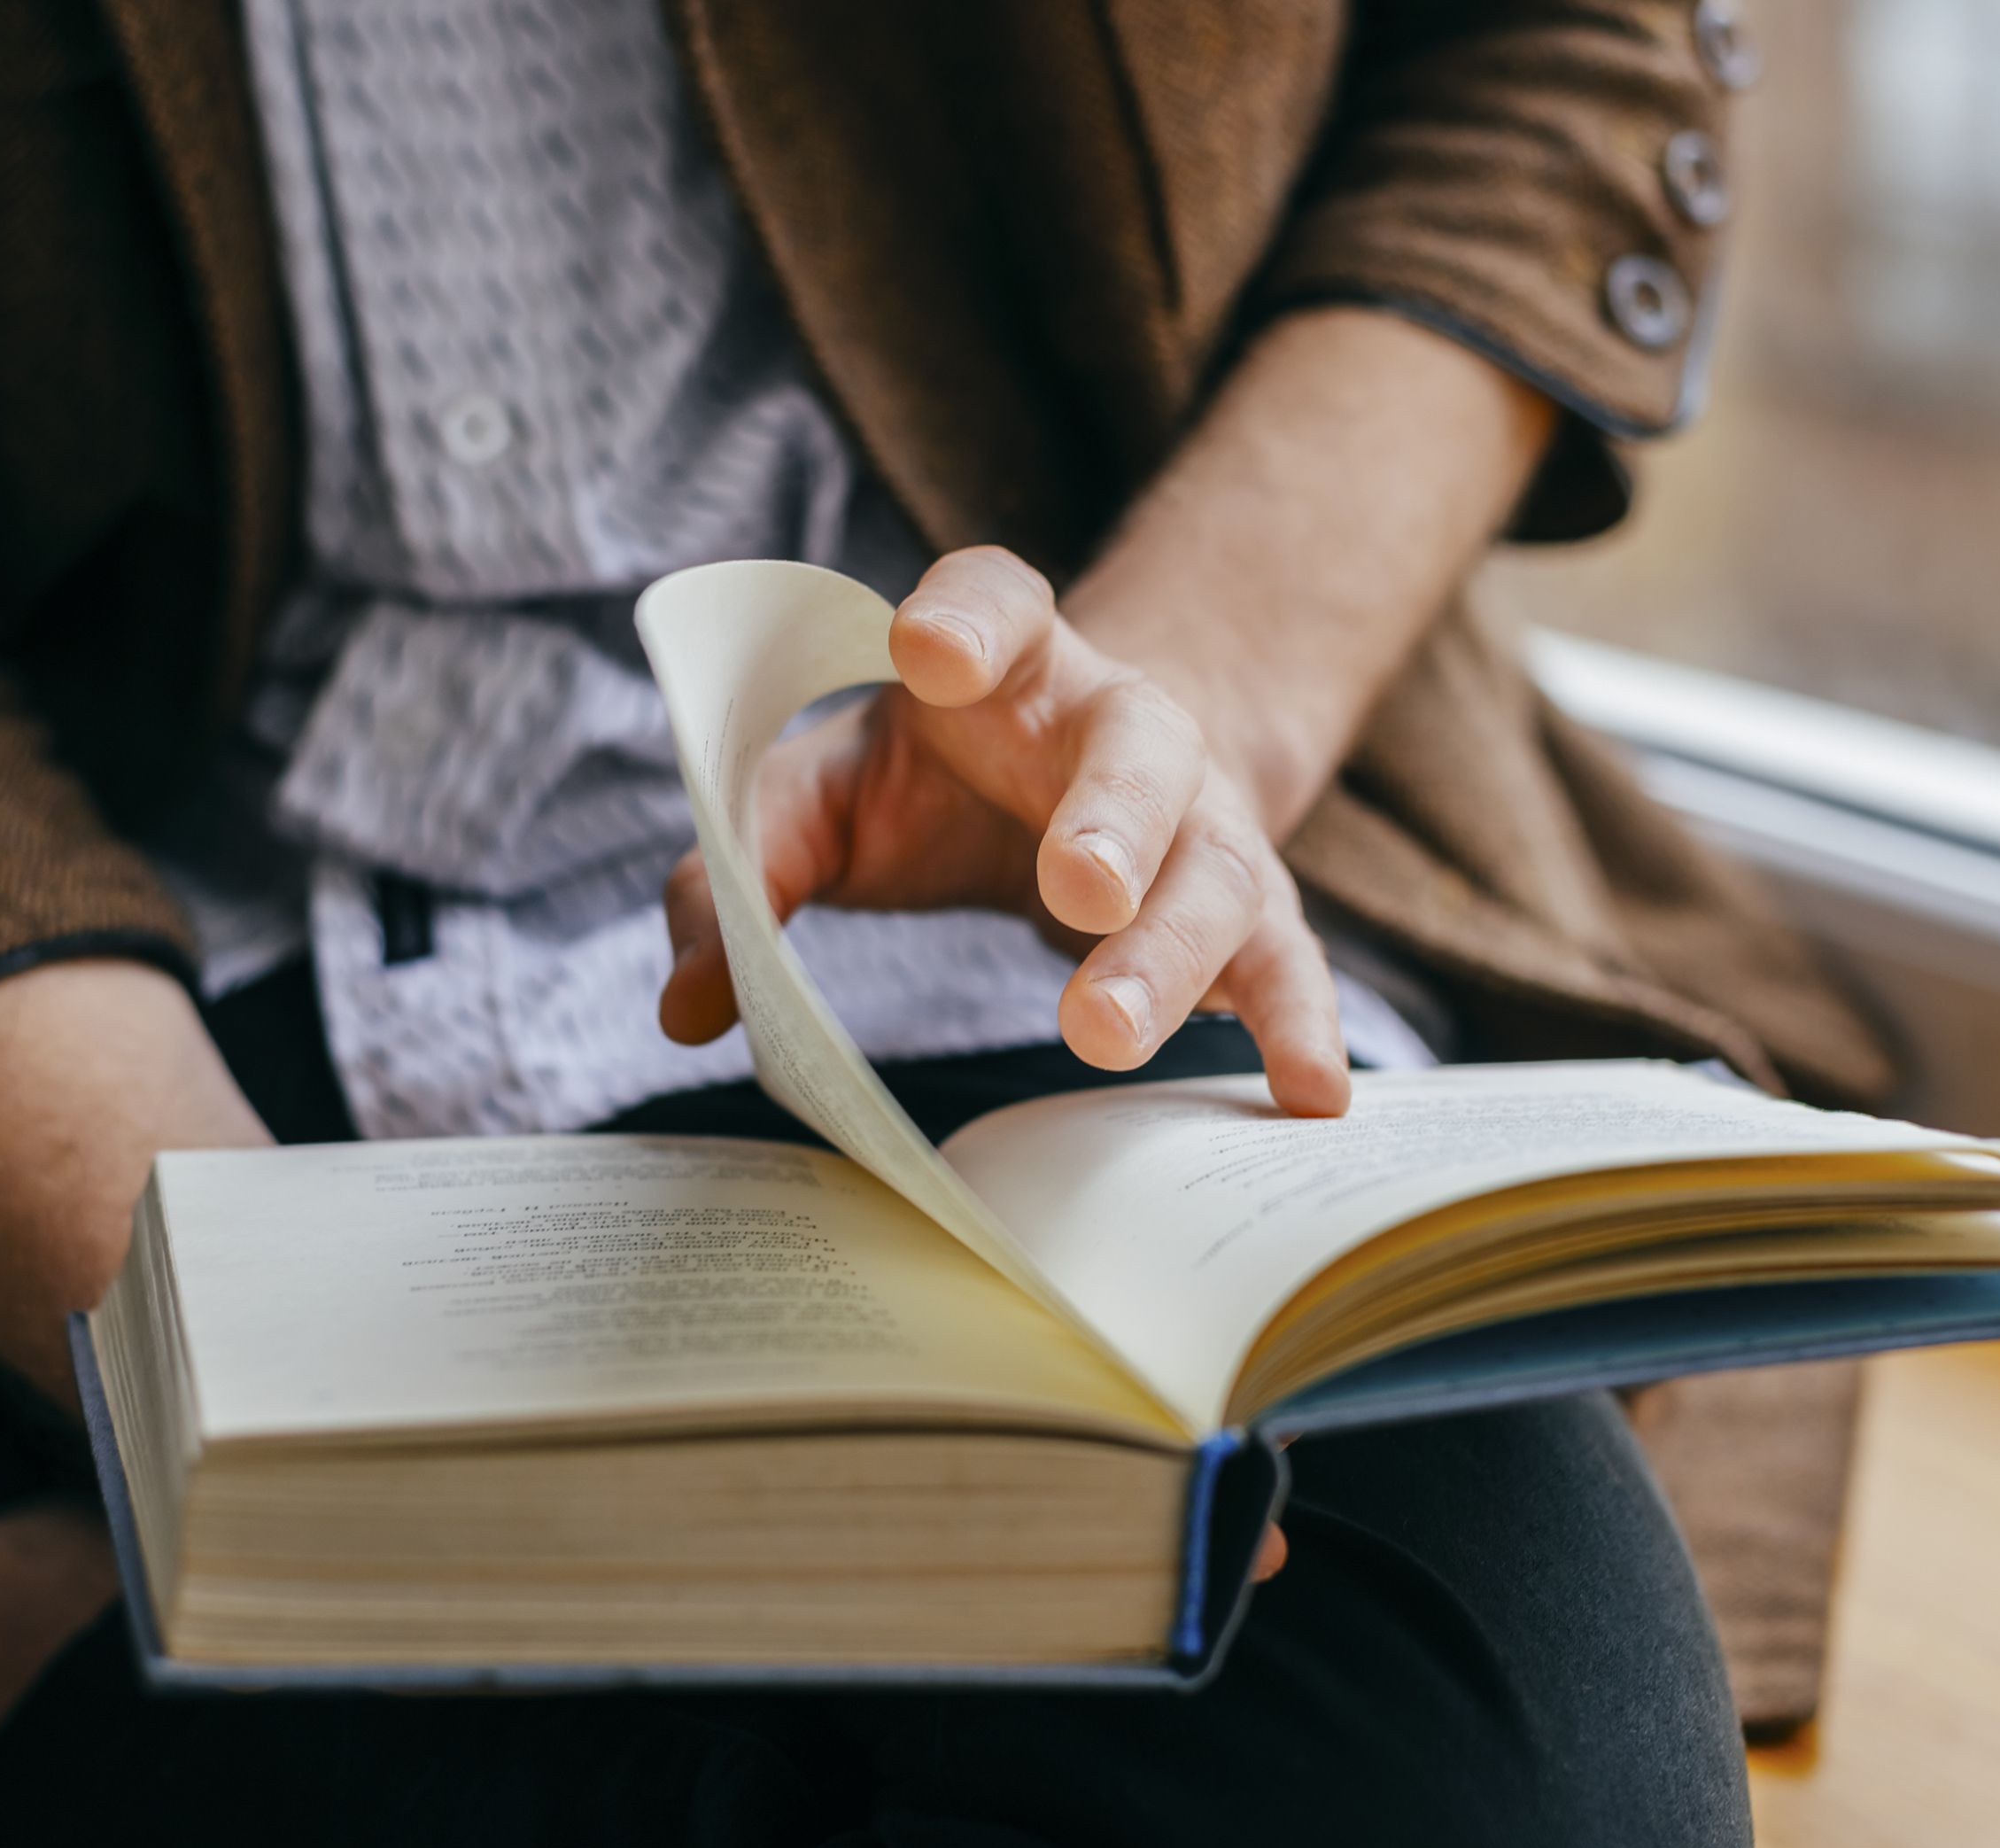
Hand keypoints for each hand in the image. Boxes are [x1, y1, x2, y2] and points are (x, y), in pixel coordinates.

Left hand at [658, 546, 1352, 1118]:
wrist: (1083, 791)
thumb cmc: (932, 786)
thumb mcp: (822, 799)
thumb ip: (741, 874)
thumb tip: (690, 1003)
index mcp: (1008, 665)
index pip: (996, 602)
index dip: (968, 618)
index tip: (931, 649)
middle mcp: (1120, 727)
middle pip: (1136, 748)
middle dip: (1111, 815)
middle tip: (1075, 887)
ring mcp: (1199, 822)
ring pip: (1211, 870)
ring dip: (1170, 951)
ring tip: (1105, 1031)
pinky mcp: (1247, 913)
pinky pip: (1283, 964)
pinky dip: (1299, 1025)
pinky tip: (1309, 1093)